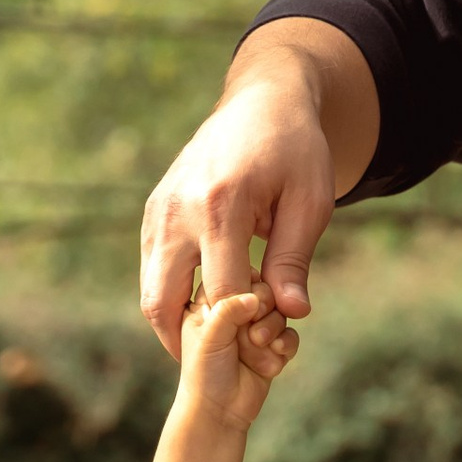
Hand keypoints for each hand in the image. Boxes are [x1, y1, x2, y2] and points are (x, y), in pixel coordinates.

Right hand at [138, 20, 374, 357]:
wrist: (261, 101)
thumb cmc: (295, 150)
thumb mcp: (310, 202)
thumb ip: (294, 260)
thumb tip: (293, 314)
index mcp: (219, 208)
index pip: (220, 295)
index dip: (241, 327)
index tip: (263, 336)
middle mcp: (177, 213)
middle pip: (164, 304)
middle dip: (191, 341)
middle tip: (223, 360)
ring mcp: (157, 213)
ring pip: (150, 294)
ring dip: (179, 322)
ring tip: (218, 335)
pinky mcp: (152, 213)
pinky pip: (153, 271)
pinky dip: (174, 296)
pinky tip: (208, 302)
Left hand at [177, 287, 295, 433]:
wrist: (219, 412)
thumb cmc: (204, 374)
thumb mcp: (210, 337)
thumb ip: (228, 311)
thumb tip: (254, 296)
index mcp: (210, 302)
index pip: (234, 275)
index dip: (243, 289)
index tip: (240, 309)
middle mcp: (234, 311)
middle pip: (263, 291)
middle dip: (261, 312)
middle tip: (250, 333)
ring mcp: (255, 328)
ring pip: (279, 312)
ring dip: (272, 330)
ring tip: (258, 346)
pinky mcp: (273, 346)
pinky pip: (290, 335)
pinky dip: (285, 344)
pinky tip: (275, 355)